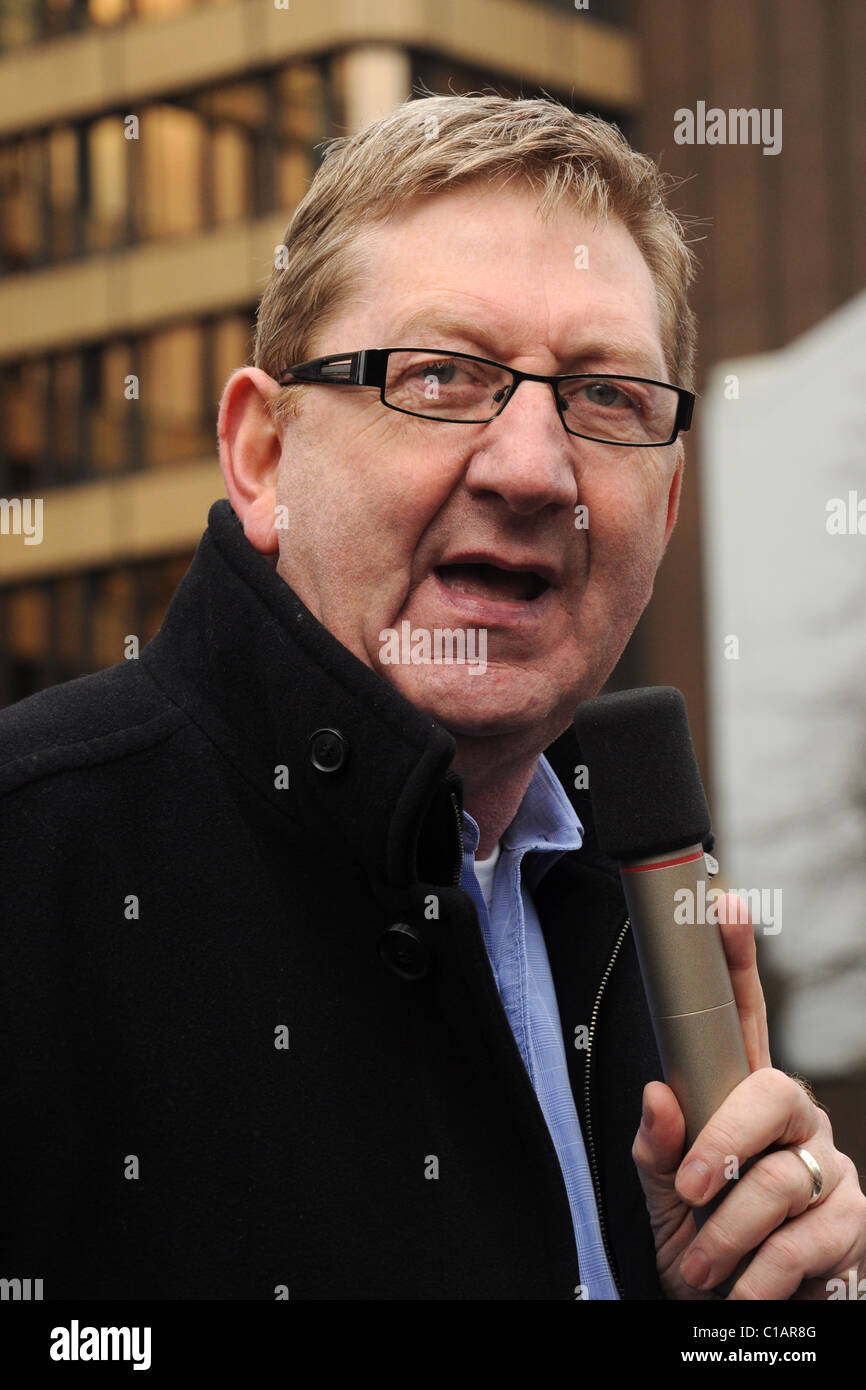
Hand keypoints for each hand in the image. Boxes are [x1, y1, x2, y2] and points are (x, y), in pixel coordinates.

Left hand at [631, 892, 865, 1298]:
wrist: (733, 1315)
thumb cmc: (698, 1243)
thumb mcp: (662, 1196)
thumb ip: (657, 1148)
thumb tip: (657, 1096)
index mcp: (744, 1095)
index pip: (745, 1015)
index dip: (736, 957)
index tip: (722, 902)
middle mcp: (795, 1117)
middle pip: (772, 1091)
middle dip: (723, 1144)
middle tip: (689, 1188)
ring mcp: (829, 1164)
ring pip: (780, 1178)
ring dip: (728, 1233)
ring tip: (701, 1264)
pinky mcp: (854, 1220)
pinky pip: (807, 1237)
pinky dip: (761, 1273)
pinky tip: (743, 1290)